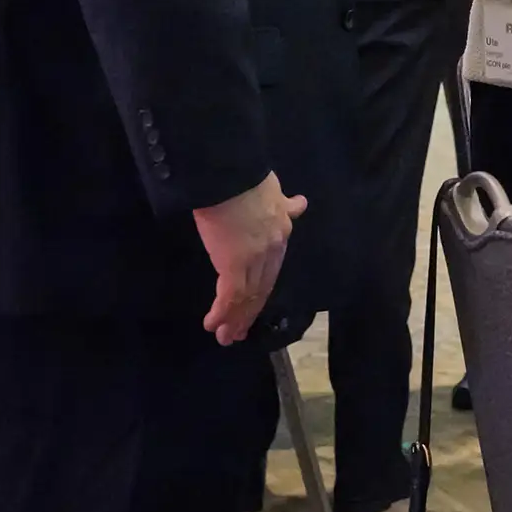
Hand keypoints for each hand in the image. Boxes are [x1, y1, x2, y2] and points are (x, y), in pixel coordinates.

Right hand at [193, 172, 305, 345]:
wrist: (231, 174)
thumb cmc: (245, 177)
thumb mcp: (273, 189)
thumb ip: (284, 202)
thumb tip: (299, 204)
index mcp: (281, 231)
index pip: (272, 268)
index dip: (262, 289)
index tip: (255, 304)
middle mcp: (272, 250)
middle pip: (261, 288)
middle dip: (249, 312)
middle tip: (239, 333)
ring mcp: (254, 260)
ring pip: (246, 297)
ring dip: (234, 320)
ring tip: (225, 337)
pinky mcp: (234, 265)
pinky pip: (229, 296)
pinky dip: (221, 313)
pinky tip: (212, 324)